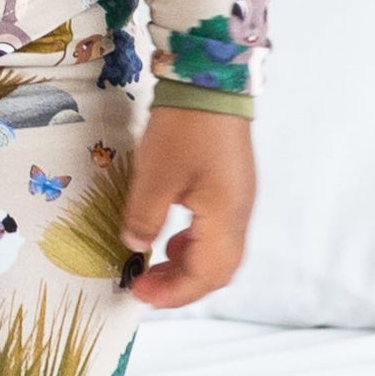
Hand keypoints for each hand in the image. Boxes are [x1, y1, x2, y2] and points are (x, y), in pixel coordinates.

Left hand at [121, 104, 254, 307]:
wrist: (210, 80)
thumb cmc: (184, 128)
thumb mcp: (155, 174)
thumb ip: (144, 217)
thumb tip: (135, 246)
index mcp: (225, 218)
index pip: (206, 274)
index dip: (174, 293)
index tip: (140, 296)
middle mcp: (239, 214)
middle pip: (218, 269)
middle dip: (182, 285)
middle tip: (145, 289)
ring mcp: (238, 199)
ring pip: (218, 251)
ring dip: (187, 265)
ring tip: (154, 268)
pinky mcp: (230, 185)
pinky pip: (216, 230)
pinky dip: (192, 243)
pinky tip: (170, 236)